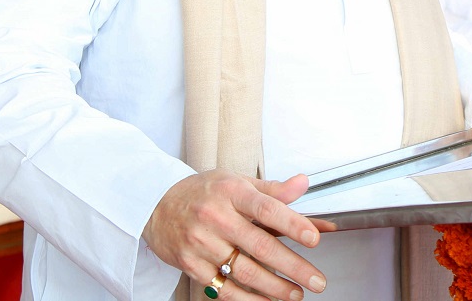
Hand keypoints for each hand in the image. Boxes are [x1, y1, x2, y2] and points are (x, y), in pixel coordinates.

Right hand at [143, 170, 325, 299]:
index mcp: (231, 192)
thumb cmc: (202, 192)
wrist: (156, 203)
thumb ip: (272, 189)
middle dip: (293, 266)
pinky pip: (224, 287)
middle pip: (260, 246)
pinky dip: (248, 298)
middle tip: (316, 279)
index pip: (266, 209)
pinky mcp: (192, 265)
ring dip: (275, 287)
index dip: (292, 224)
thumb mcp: (236, 181)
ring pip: (244, 271)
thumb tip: (302, 184)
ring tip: (296, 293)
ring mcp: (202, 243)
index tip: (314, 237)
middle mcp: (216, 217)